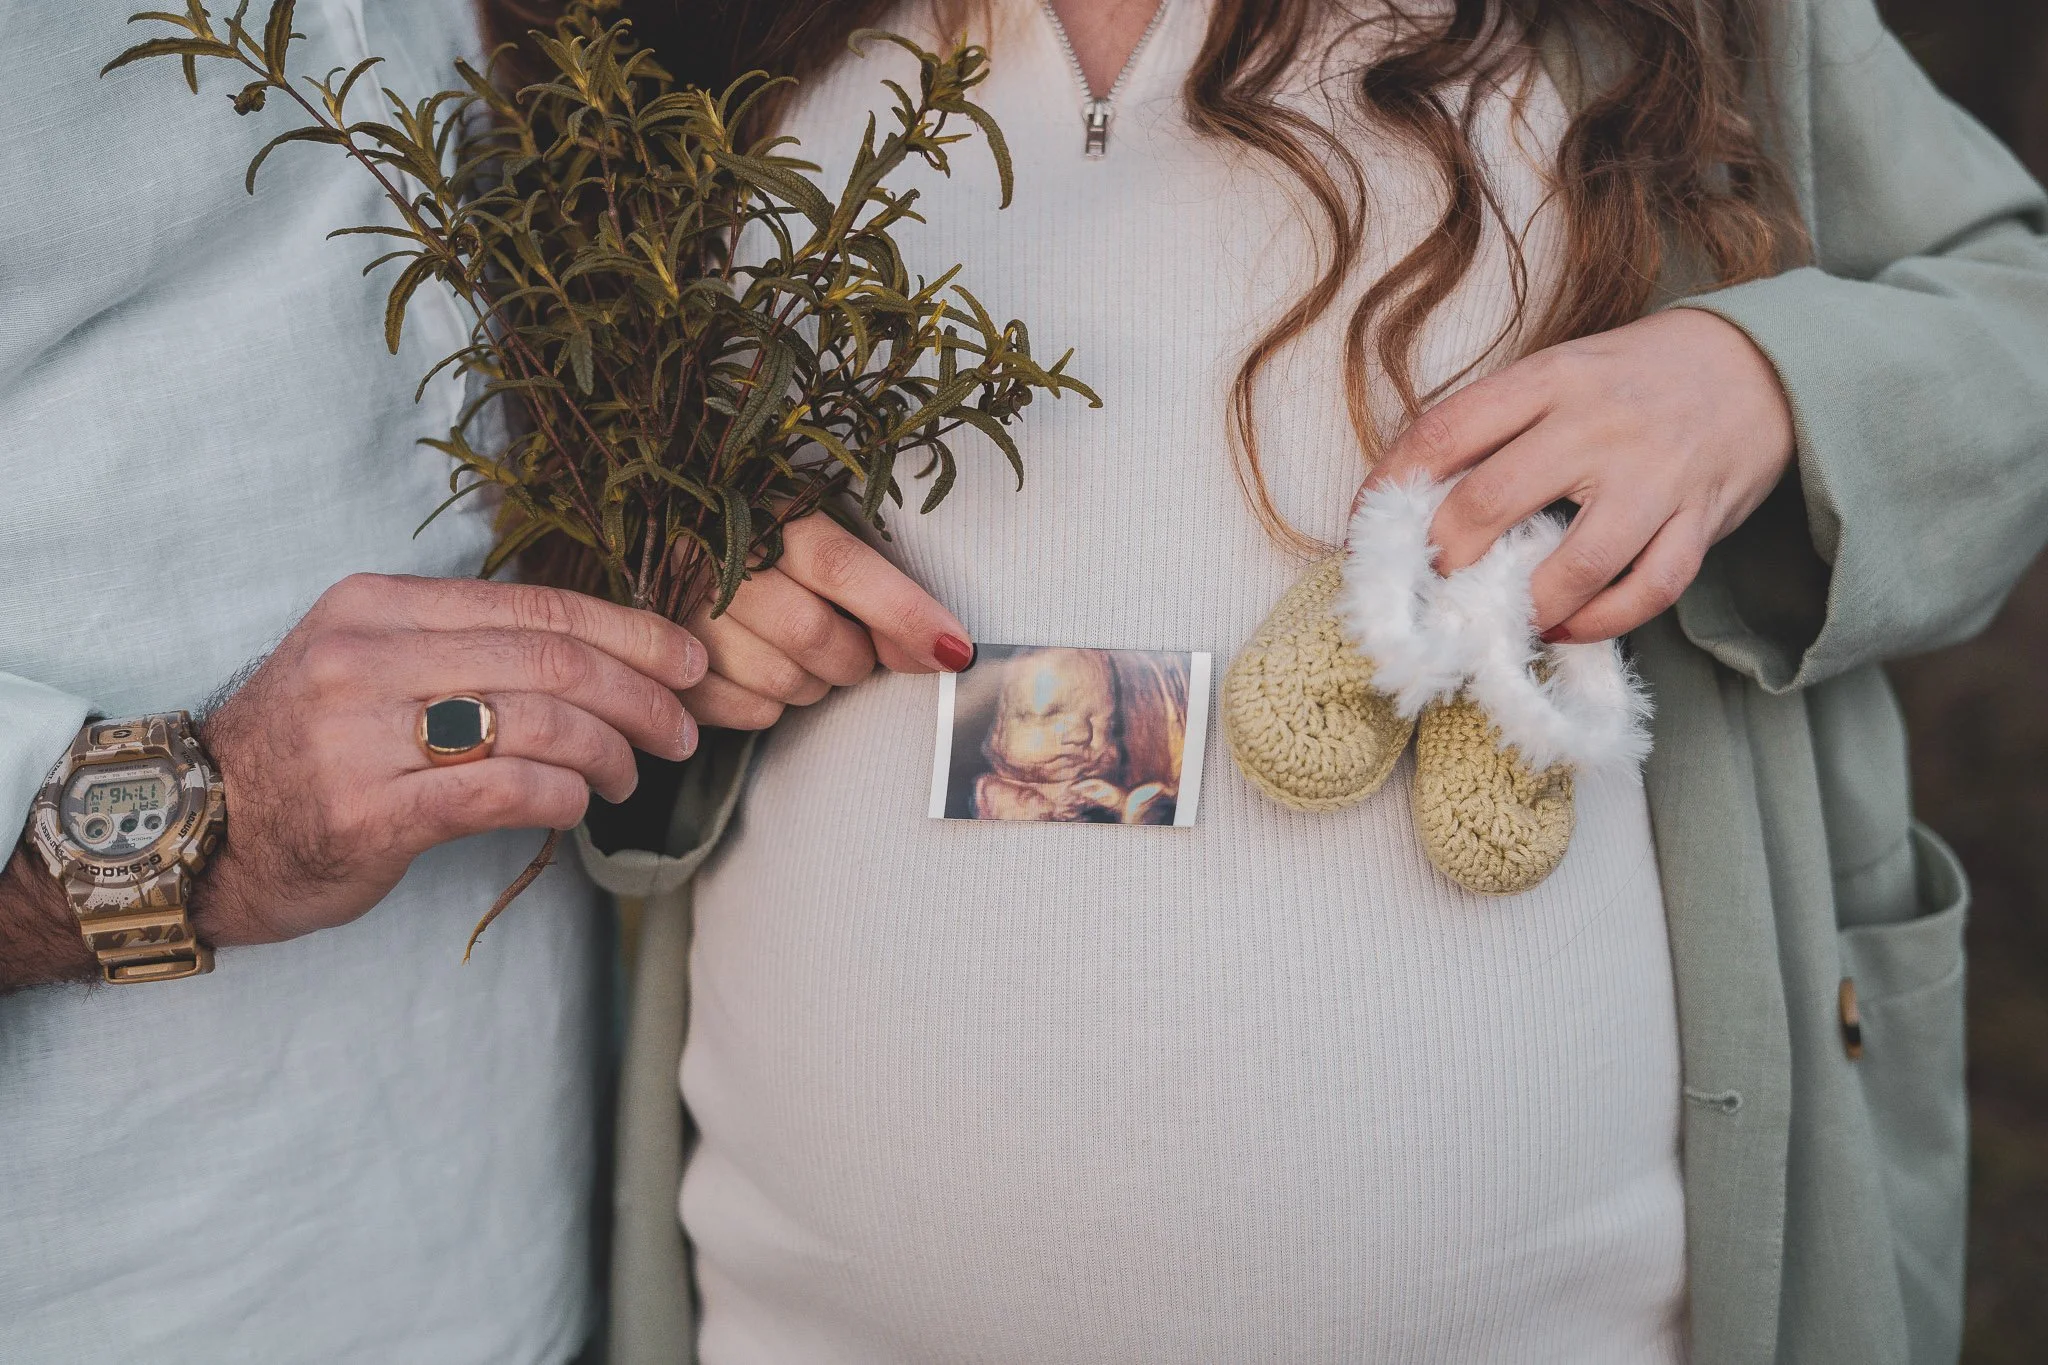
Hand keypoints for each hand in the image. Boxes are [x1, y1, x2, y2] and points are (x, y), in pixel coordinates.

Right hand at [193, 575, 705, 946]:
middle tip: (681, 731)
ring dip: (610, 752)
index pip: (537, 605)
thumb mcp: (371, 665)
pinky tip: (576, 805)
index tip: (688, 663)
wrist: (196, 832)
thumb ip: (467, 647)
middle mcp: (367, 657)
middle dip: (640, 696)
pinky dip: (564, 795)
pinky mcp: (370, 810)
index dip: (631, 633)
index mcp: (378, 605)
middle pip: (552, 660)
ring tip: (628, 776)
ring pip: (540, 721)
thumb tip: (605, 653)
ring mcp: (362, 734)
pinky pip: (504, 789)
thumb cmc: (308, 750)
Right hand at [681, 512, 974, 729]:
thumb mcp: (818, 546)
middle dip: (854, 657)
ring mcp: (682, 618)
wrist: (673, 560)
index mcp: (762, 514)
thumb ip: (878, 591)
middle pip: (814, 633)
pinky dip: (772, 705)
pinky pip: (751, 712)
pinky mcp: (666, 673)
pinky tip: (761, 672)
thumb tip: (942, 650)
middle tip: (854, 650)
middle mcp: (714, 561)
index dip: (903, 611)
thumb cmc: (768, 555)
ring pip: (784, 682)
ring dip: (814, 683)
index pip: (840, 564)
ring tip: (800, 655)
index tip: (954, 649)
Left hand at [1369, 309, 1795, 642]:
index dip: (1390, 486)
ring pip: (1576, 562)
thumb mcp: (1561, 372)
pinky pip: (1650, 587)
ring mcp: (1654, 476)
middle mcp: (1597, 425)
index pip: (1445, 432)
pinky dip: (1601, 622)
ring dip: (1524, 605)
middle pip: (1491, 501)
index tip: (1364, 527)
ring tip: (1496, 620)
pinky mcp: (1700, 519)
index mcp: (1549, 379)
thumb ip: (1500, 425)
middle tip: (1430, 584)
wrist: (1762, 363)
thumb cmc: (1635, 378)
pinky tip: (1564, 631)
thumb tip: (1414, 496)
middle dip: (1444, 557)